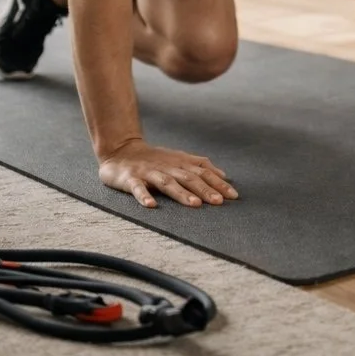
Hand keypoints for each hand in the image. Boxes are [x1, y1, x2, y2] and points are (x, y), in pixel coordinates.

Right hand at [98, 140, 238, 208]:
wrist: (120, 150)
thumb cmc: (154, 158)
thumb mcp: (179, 159)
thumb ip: (200, 165)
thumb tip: (223, 175)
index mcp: (180, 163)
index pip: (203, 172)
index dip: (218, 183)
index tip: (233, 196)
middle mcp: (167, 167)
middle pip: (189, 178)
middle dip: (205, 190)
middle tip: (219, 202)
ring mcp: (149, 173)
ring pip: (167, 183)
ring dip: (181, 193)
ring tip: (194, 204)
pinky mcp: (130, 179)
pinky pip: (137, 188)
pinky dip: (144, 195)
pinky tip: (151, 205)